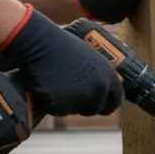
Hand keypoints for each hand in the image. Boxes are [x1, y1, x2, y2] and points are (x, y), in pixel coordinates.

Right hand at [0, 5, 124, 116]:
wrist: (38, 42)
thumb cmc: (62, 46)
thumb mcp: (92, 57)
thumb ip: (102, 74)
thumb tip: (114, 84)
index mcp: (109, 77)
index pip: (115, 101)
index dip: (106, 104)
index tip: (99, 105)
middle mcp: (98, 89)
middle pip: (94, 109)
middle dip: (83, 105)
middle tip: (70, 92)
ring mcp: (81, 98)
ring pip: (74, 110)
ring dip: (65, 102)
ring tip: (56, 83)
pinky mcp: (61, 104)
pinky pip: (57, 110)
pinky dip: (50, 103)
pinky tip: (46, 86)